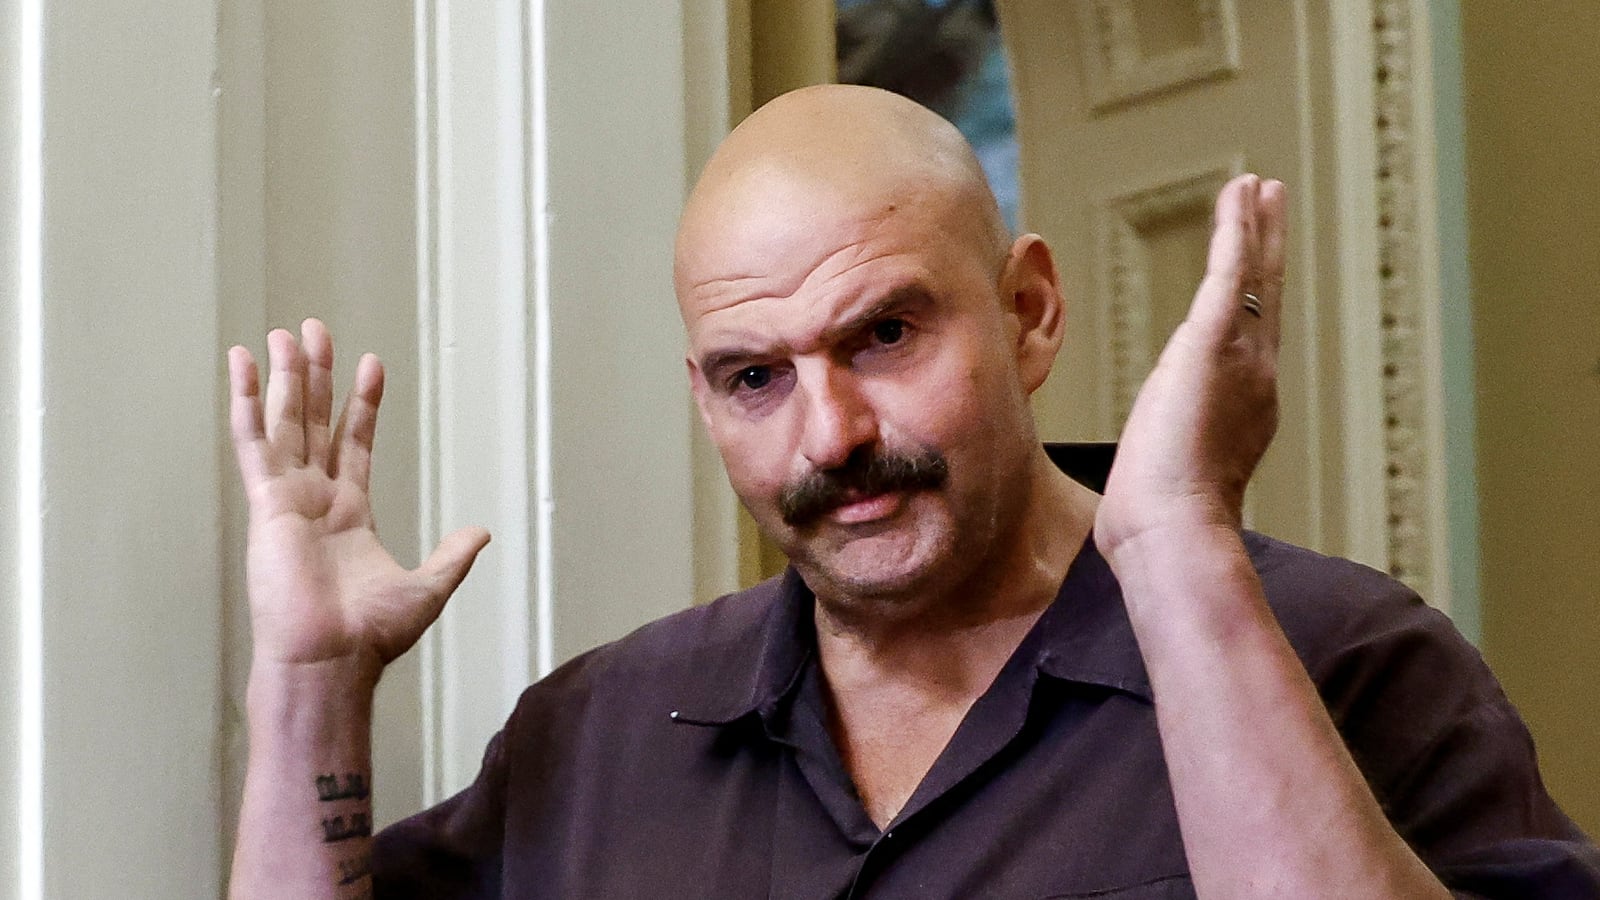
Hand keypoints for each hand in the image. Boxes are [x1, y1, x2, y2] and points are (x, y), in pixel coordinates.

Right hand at [228, 319, 488, 677]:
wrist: (331, 659)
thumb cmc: (368, 635)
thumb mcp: (428, 587)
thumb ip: (452, 555)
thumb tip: (481, 532)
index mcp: (349, 514)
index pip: (355, 443)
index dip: (362, 404)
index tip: (370, 365)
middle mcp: (316, 499)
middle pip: (314, 422)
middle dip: (315, 376)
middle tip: (315, 330)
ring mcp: (288, 497)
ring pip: (285, 422)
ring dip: (284, 378)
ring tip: (286, 334)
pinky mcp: (266, 502)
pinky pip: (253, 442)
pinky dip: (247, 402)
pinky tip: (243, 365)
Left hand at [1095, 174, 1285, 553]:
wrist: (1172, 530)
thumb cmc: (1160, 522)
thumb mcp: (1168, 478)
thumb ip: (1169, 459)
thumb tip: (1151, 476)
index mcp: (1244, 409)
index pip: (1251, 339)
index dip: (1256, 297)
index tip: (1255, 267)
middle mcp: (1255, 378)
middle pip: (1266, 296)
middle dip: (1269, 247)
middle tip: (1273, 201)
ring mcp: (1241, 359)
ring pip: (1254, 275)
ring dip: (1255, 226)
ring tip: (1260, 185)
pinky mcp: (1213, 344)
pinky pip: (1232, 272)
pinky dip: (1238, 230)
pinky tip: (1240, 196)